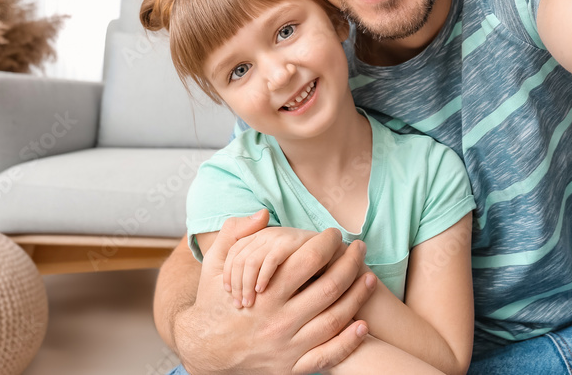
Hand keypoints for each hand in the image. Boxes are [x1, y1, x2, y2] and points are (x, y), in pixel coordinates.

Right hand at [174, 210, 377, 374]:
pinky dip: (348, 342)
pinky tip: (363, 324)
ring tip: (369, 277)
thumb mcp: (215, 264)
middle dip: (350, 264)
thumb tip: (262, 213)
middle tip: (360, 248)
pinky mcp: (290, 368)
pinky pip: (327, 356)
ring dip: (357, 297)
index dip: (327, 243)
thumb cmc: (212, 302)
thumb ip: (235, 233)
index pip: (307, 260)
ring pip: (334, 320)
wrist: (201, 351)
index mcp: (263, 293)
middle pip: (328, 288)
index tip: (335, 233)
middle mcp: (278, 321)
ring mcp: (287, 347)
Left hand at [225, 226, 317, 308]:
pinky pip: (270, 259)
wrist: (332, 262)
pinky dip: (263, 276)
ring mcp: (279, 236)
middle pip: (238, 257)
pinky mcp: (292, 242)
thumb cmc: (298, 275)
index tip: (230, 296)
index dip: (228, 275)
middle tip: (238, 304)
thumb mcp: (270, 275)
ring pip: (250, 260)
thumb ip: (247, 267)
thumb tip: (228, 276)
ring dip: (246, 283)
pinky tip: (262, 290)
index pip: (232, 253)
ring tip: (248, 302)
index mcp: (257, 236)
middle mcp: (266, 233)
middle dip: (236, 283)